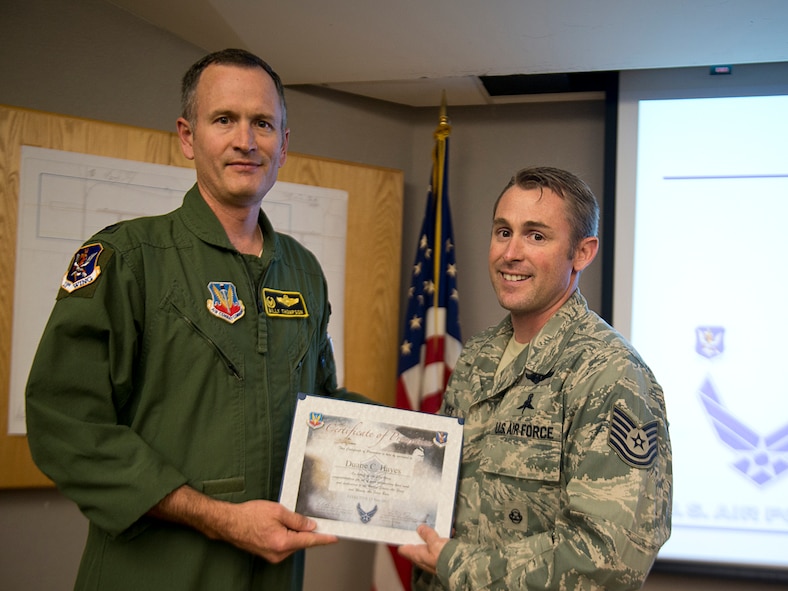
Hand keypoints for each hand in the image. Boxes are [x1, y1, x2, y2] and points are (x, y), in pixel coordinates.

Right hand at [150, 485, 337, 562]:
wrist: (228, 523)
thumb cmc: (248, 515)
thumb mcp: (276, 511)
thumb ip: (296, 519)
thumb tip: (310, 525)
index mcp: (282, 542)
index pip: (309, 541)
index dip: (324, 538)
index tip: (335, 538)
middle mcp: (279, 553)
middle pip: (302, 542)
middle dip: (306, 530)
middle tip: (309, 517)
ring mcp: (273, 555)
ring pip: (293, 543)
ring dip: (295, 532)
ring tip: (282, 518)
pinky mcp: (268, 553)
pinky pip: (284, 544)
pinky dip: (287, 535)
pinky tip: (280, 525)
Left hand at [398, 524, 447, 574]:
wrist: (461, 567)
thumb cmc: (446, 558)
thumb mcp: (435, 542)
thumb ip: (427, 534)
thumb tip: (420, 528)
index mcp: (417, 555)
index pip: (403, 549)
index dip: (401, 539)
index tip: (402, 529)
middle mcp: (423, 558)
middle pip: (416, 545)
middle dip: (418, 535)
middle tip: (419, 523)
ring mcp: (432, 558)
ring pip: (429, 544)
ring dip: (432, 535)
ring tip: (435, 524)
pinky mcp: (442, 557)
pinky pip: (440, 546)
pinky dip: (443, 538)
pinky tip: (449, 531)